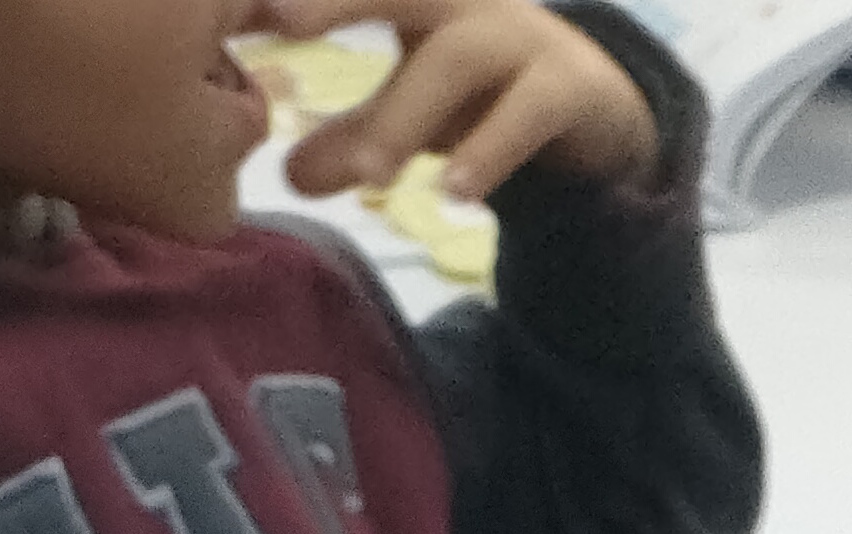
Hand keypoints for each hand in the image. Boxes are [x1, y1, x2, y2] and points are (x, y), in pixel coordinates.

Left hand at [260, 0, 658, 203]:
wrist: (600, 107)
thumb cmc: (490, 94)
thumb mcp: (415, 114)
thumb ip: (356, 138)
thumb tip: (290, 175)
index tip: (251, 10)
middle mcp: (462, 0)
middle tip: (282, 22)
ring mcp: (517, 37)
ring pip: (454, 60)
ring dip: (407, 115)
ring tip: (370, 176)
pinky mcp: (564, 86)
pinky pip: (524, 114)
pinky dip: (489, 153)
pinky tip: (454, 195)